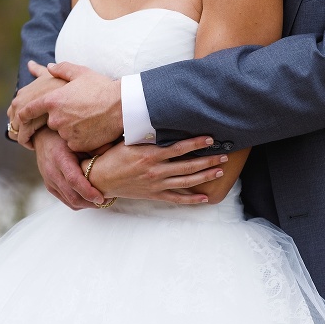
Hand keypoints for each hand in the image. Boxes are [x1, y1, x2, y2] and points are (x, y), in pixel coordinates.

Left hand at [16, 62, 122, 151]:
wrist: (123, 106)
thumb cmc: (102, 87)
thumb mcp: (81, 73)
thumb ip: (61, 69)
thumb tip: (47, 67)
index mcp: (53, 100)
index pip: (28, 110)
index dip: (23, 114)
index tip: (20, 117)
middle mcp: (56, 118)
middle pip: (50, 122)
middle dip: (60, 118)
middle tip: (78, 111)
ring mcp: (66, 133)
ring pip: (62, 133)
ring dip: (70, 129)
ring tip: (88, 119)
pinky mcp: (77, 144)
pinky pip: (73, 143)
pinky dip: (80, 139)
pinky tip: (92, 129)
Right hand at [32, 126, 105, 209]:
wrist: (42, 138)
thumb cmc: (63, 136)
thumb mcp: (79, 139)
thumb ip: (96, 147)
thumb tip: (115, 155)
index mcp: (59, 158)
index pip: (73, 180)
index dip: (88, 191)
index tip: (101, 197)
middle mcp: (52, 172)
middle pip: (72, 196)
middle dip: (91, 202)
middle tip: (108, 200)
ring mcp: (50, 182)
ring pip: (70, 201)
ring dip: (87, 204)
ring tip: (102, 199)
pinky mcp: (50, 187)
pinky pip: (67, 200)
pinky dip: (80, 202)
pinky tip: (91, 197)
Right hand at [86, 136, 227, 203]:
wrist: (100, 179)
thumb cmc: (112, 156)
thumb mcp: (128, 141)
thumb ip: (147, 135)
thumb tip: (163, 124)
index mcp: (150, 155)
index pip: (179, 148)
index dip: (196, 143)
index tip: (210, 139)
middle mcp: (156, 171)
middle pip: (188, 165)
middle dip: (208, 160)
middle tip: (224, 155)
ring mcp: (156, 185)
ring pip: (186, 181)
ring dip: (205, 176)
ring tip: (219, 170)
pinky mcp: (154, 195)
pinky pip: (176, 199)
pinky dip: (191, 199)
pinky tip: (205, 198)